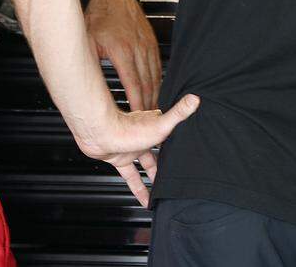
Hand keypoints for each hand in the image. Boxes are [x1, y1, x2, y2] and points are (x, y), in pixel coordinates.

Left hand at [77, 95, 199, 207]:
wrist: (100, 133)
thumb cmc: (129, 127)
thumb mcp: (161, 124)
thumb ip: (178, 113)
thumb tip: (195, 98)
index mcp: (154, 127)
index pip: (171, 138)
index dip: (179, 147)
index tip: (188, 157)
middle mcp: (142, 138)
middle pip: (158, 154)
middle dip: (167, 166)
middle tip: (176, 179)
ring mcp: (131, 148)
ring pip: (145, 166)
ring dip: (153, 179)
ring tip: (163, 193)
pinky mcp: (119, 159)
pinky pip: (131, 177)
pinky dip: (138, 188)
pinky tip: (143, 197)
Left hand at [85, 0, 162, 110]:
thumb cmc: (97, 19)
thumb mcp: (88, 42)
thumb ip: (91, 64)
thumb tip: (85, 84)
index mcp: (121, 50)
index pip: (133, 84)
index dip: (136, 103)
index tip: (136, 117)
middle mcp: (137, 49)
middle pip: (147, 84)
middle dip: (148, 105)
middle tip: (146, 123)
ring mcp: (147, 46)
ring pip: (155, 77)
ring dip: (155, 96)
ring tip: (151, 114)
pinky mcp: (152, 43)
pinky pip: (158, 68)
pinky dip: (158, 83)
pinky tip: (155, 94)